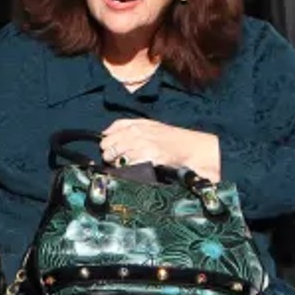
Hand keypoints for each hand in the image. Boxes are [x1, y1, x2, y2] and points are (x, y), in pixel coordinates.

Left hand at [101, 119, 220, 180]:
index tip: (109, 149)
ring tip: (127, 165)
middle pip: (109, 148)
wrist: (188, 147)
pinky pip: (128, 167)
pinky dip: (128, 170)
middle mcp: (135, 134)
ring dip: (118, 164)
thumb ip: (126, 125)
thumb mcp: (148, 124)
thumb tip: (105, 132)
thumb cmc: (170, 136)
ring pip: (116, 159)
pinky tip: (135, 169)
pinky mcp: (147, 159)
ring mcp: (141, 147)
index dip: (106, 144)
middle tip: (116, 160)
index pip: (108, 135)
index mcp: (135, 125)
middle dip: (109, 156)